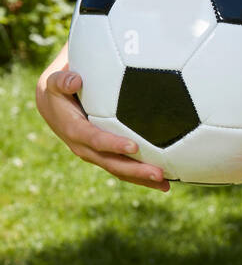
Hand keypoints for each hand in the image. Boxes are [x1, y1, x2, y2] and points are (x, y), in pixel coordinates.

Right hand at [35, 60, 169, 191]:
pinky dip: (140, 176)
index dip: (113, 145)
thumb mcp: (55, 82)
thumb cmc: (58, 90)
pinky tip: (163, 180)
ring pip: (119, 170)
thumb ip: (62, 80)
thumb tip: (75, 80)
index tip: (134, 147)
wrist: (52, 107)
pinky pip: (122, 168)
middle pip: (111, 163)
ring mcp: (94, 155)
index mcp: (74, 131)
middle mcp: (84, 148)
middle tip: (158, 174)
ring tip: (165, 184)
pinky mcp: (103, 156)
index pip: (95, 140)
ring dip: (141, 178)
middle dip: (134, 171)